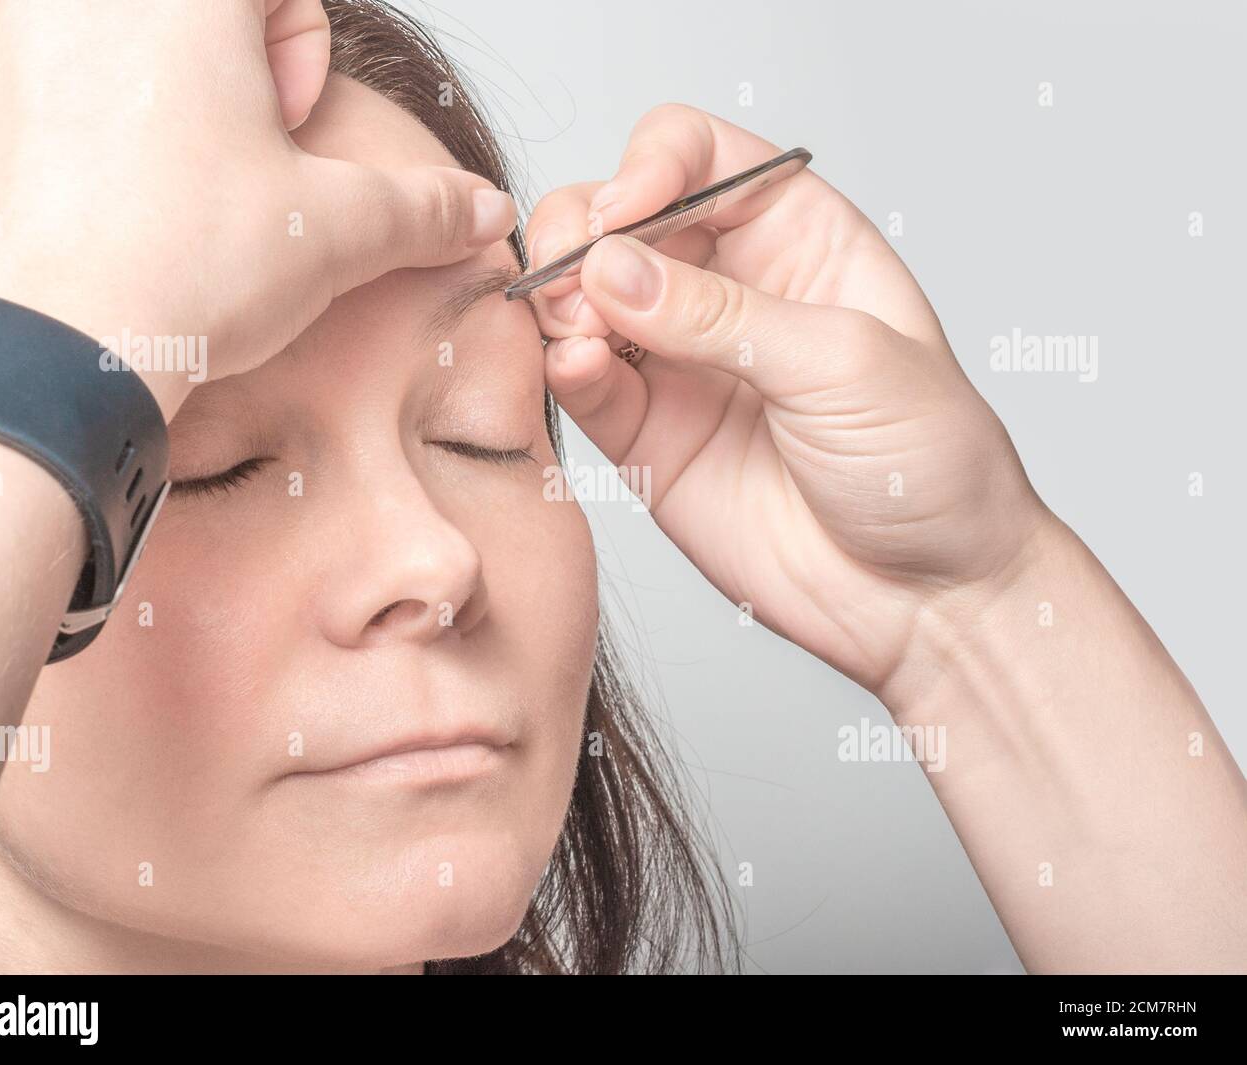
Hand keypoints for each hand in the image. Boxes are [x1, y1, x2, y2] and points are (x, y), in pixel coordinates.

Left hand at [0, 0, 515, 417]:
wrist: (58, 355)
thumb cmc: (187, 269)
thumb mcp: (340, 231)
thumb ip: (426, 207)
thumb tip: (483, 210)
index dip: (298, 56)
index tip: (285, 126)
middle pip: (193, 13)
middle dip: (231, 78)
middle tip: (238, 164)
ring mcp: (4, 43)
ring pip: (120, 45)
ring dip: (166, 105)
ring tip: (177, 197)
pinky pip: (49, 88)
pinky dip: (94, 134)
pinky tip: (118, 212)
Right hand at [526, 104, 1051, 693]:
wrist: (924, 597)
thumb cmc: (928, 467)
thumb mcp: (843, 364)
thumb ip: (721, 315)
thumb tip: (614, 267)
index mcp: (796, 237)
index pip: (697, 157)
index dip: (650, 166)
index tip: (627, 212)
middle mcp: (730, 290)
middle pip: (620, 218)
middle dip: (584, 233)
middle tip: (580, 277)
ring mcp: (683, 363)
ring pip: (585, 296)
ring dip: (561, 299)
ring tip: (579, 332)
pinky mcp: (650, 436)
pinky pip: (586, 382)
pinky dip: (564, 368)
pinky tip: (577, 368)